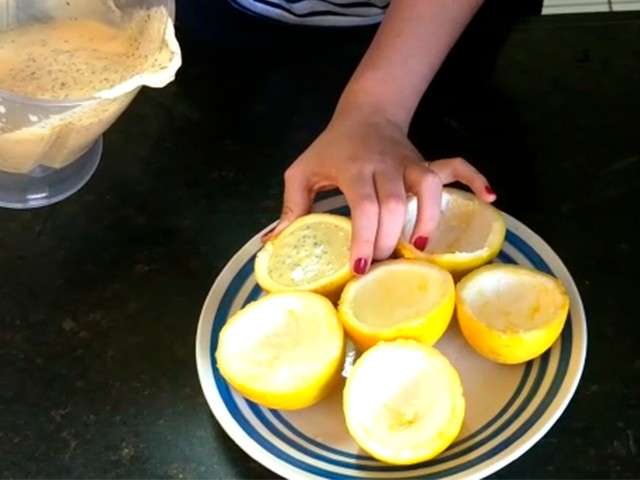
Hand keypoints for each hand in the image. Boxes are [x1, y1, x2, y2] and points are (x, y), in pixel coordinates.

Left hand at [265, 107, 495, 273]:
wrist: (365, 113)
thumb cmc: (331, 148)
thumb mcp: (302, 172)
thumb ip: (291, 207)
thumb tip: (273, 244)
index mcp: (352, 168)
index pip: (363, 203)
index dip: (364, 236)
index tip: (360, 267)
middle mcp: (385, 164)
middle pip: (394, 203)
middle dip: (389, 239)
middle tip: (380, 266)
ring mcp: (410, 162)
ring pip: (429, 186)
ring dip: (429, 218)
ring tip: (422, 248)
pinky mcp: (427, 162)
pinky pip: (456, 167)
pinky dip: (475, 180)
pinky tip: (489, 199)